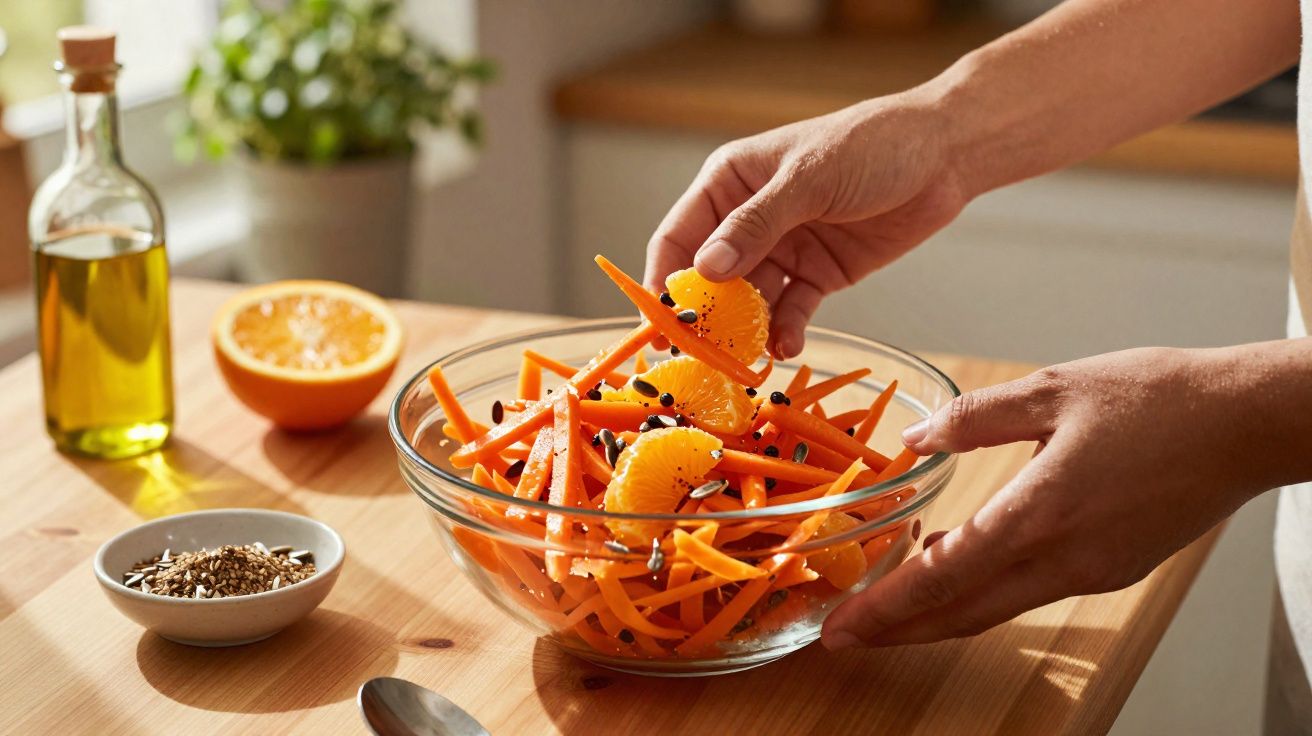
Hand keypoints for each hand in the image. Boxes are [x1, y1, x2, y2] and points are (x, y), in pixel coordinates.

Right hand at [643, 91, 968, 358]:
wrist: (945, 154)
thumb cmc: (872, 144)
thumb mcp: (809, 179)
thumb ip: (756, 225)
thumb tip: (705, 269)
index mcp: (730, 183)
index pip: (679, 237)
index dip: (663, 280)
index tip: (658, 323)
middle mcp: (747, 219)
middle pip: (708, 278)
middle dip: (702, 318)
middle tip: (694, 357)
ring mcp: (783, 249)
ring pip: (748, 301)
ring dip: (743, 332)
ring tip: (742, 361)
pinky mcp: (817, 275)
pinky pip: (790, 311)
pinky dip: (784, 331)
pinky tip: (784, 347)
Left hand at [821, 345, 1298, 648]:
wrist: (1249, 423)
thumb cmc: (1159, 399)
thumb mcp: (1054, 387)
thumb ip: (975, 416)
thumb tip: (916, 438)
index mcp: (1041, 514)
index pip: (942, 579)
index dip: (885, 609)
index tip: (839, 628)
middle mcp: (1065, 559)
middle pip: (963, 614)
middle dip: (898, 630)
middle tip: (845, 635)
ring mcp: (1092, 571)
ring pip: (996, 607)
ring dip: (939, 611)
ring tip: (888, 603)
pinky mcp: (1112, 567)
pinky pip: (1030, 589)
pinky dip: (983, 588)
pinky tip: (960, 562)